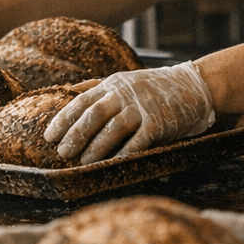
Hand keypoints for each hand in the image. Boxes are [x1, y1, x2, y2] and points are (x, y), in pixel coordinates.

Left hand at [42, 60, 215, 164]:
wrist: (195, 86)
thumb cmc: (154, 87)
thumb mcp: (125, 79)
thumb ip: (98, 86)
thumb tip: (67, 91)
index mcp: (114, 84)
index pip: (82, 101)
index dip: (63, 119)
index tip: (49, 136)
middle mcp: (126, 93)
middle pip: (93, 115)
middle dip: (75, 136)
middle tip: (63, 153)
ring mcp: (143, 107)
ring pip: (113, 129)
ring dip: (96, 148)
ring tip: (83, 162)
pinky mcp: (159, 123)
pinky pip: (138, 141)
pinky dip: (123, 154)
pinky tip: (112, 165)